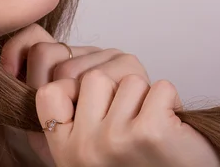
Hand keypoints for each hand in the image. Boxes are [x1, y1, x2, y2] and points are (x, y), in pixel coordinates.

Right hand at [0, 24, 219, 166]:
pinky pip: (160, 87)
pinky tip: (170, 128)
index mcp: (63, 149)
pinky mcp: (150, 133)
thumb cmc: (139, 165)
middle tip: (129, 123)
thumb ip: (69, 114)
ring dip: (145, 98)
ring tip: (149, 127)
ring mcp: (114, 140)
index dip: (71, 89)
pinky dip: (171, 102)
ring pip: (127, 79)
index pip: (48, 91)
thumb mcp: (88, 149)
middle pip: (91, 77)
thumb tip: (57, 63)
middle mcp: (83, 148)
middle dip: (116, 91)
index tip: (93, 110)